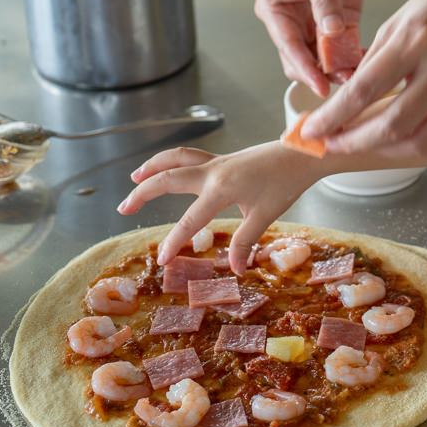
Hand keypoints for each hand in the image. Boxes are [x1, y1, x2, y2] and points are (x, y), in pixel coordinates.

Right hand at [116, 143, 322, 274]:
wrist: (302, 154)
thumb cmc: (286, 183)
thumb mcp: (265, 215)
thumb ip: (245, 242)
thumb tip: (236, 272)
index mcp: (221, 189)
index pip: (189, 220)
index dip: (174, 242)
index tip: (162, 260)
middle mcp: (212, 171)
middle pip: (167, 179)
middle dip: (143, 194)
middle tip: (123, 209)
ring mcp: (216, 162)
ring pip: (175, 158)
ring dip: (152, 167)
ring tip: (135, 178)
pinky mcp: (223, 158)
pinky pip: (189, 156)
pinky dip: (171, 160)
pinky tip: (168, 167)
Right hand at [254, 0, 371, 96]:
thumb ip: (325, 3)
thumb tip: (330, 32)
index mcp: (274, 9)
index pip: (288, 46)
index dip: (305, 68)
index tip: (321, 86)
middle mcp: (292, 22)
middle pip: (303, 60)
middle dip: (322, 73)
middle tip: (346, 82)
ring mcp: (316, 24)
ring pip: (324, 59)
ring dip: (340, 68)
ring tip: (360, 76)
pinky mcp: (339, 22)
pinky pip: (344, 48)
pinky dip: (353, 57)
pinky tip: (367, 62)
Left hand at [302, 0, 426, 157]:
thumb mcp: (405, 15)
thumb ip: (377, 57)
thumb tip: (349, 94)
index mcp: (418, 38)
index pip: (365, 90)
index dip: (333, 117)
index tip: (310, 131)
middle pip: (391, 124)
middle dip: (353, 141)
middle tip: (329, 143)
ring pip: (418, 141)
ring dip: (382, 149)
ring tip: (359, 142)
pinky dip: (412, 146)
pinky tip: (393, 140)